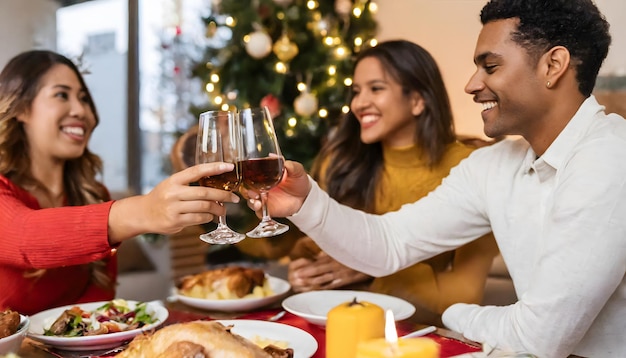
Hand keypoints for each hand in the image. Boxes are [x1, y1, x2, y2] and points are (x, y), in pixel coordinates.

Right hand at [108, 163, 239, 242]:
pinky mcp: (175, 221)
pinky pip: (198, 218)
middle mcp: (173, 192)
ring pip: (204, 207)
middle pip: (205, 193)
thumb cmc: (163, 197)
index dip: (214, 167)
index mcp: (174, 180)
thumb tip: (217, 185)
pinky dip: (208, 217)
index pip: (197, 170)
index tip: (229, 166)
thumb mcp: (172, 184)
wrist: (143, 213)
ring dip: (218, 209)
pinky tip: (210, 216)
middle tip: (234, 198)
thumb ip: (190, 184)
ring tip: (223, 210)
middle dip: (223, 195)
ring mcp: (173, 207)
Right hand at [246, 160, 310, 217]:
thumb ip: (287, 164)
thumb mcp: (295, 170)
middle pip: (246, 188)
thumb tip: (273, 156)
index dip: (246, 177)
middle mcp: (261, 187)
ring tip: (257, 201)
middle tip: (253, 192)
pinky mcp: (268, 209)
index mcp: (264, 176)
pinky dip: (258, 210)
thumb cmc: (299, 180)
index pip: (249, 175)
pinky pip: (259, 211)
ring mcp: (264, 199)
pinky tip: (260, 207)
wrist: (306, 196)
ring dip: (251, 201)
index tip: (247, 178)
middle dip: (246, 191)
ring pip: (250, 200)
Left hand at [288, 252, 371, 291]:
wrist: (374, 256)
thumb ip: (330, 252)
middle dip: (306, 276)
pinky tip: (315, 290)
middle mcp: (337, 266)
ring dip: (312, 283)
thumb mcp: (343, 248)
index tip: (297, 271)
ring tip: (301, 286)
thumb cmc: (357, 250)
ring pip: (324, 280)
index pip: (318, 264)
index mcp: (335, 257)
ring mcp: (342, 274)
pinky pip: (332, 285)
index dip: (307, 268)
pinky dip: (323, 288)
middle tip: (296, 280)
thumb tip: (321, 255)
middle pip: (319, 272)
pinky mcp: (346, 280)